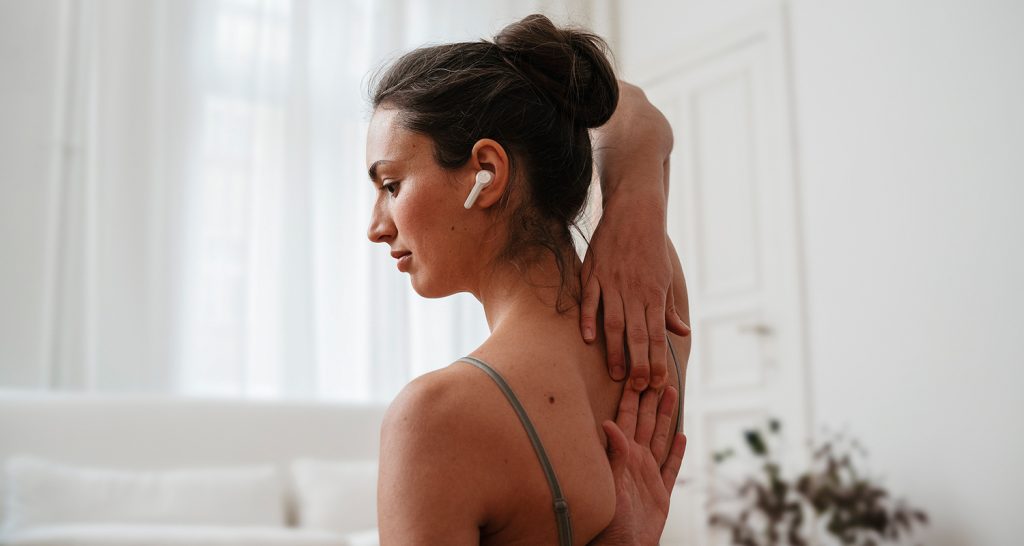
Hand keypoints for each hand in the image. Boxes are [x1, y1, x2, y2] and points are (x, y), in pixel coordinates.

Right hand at [580, 195, 690, 390]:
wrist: (635, 211)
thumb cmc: (651, 247)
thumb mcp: (665, 276)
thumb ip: (668, 308)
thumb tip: (682, 332)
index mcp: (654, 294)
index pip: (657, 335)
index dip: (657, 360)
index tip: (657, 383)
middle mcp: (635, 291)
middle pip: (637, 334)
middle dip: (639, 363)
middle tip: (638, 389)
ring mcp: (613, 282)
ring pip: (615, 322)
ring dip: (616, 350)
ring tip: (616, 373)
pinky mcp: (594, 272)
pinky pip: (591, 299)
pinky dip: (589, 319)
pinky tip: (588, 339)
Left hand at [589, 386, 686, 545]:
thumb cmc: (609, 522)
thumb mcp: (610, 485)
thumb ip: (613, 456)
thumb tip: (607, 424)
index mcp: (622, 457)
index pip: (627, 420)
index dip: (631, 398)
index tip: (634, 374)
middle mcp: (635, 462)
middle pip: (646, 423)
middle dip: (651, 398)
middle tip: (657, 373)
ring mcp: (648, 476)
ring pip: (660, 438)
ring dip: (666, 416)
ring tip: (672, 393)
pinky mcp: (661, 493)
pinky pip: (671, 468)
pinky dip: (677, 452)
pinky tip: (683, 436)